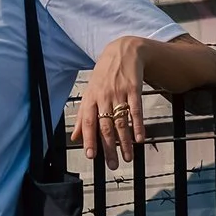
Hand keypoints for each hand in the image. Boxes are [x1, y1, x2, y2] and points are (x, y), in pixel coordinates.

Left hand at [73, 36, 148, 169]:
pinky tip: (140, 139)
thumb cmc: (104, 76)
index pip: (89, 122)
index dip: (89, 139)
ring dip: (124, 142)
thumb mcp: (90, 93)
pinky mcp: (134, 89)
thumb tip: (75, 138)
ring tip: (127, 157)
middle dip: (109, 147)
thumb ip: (83, 116)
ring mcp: (119, 92)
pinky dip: (138, 125)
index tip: (91, 156)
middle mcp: (104, 96)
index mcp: (91, 98)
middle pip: (105, 126)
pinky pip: (136, 110)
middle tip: (112, 165)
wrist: (122, 51)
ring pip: (121, 121)